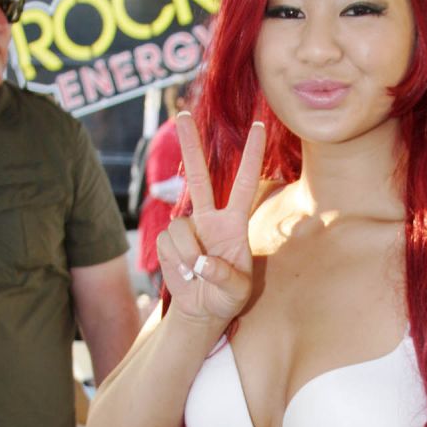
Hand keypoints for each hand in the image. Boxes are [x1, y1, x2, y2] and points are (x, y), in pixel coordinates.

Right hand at [156, 114, 266, 323]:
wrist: (201, 312)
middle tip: (183, 115)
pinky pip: (167, 243)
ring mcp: (187, 229)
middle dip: (191, 146)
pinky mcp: (168, 241)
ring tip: (197, 272)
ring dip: (187, 254)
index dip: (251, 155)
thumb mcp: (236, 293)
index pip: (244, 184)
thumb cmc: (226, 299)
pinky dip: (176, 261)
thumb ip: (225, 277)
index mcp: (235, 224)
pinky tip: (184, 272)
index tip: (259, 125)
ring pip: (180, 227)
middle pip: (199, 177)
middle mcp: (210, 219)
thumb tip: (203, 263)